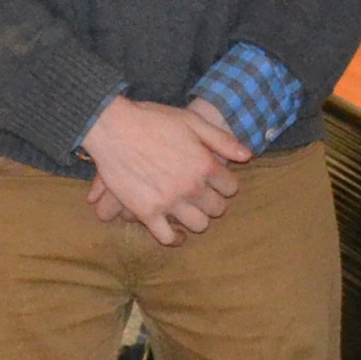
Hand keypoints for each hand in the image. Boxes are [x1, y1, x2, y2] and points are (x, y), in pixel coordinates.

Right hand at [80, 96, 248, 243]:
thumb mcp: (192, 121)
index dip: (225, 184)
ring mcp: (169, 202)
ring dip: (198, 218)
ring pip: (198, 225)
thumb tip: (248, 155)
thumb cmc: (153, 120)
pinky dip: (176, 239)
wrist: (112, 127)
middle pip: (217, 208)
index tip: (217, 181)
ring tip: (191, 210)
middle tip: (204, 196)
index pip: (231, 188)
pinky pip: (168, 237)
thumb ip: (222, 140)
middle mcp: (191, 186)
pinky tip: (179, 234)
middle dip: (214, 201)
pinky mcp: (147, 212)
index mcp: (205, 164)